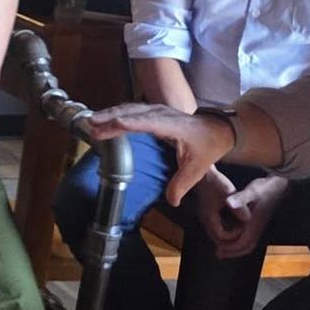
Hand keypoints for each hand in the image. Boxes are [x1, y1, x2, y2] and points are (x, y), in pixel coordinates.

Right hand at [87, 103, 236, 206]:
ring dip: (110, 114)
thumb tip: (173, 201)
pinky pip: (131, 110)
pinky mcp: (153, 111)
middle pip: (134, 113)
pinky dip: (116, 113)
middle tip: (92, 125)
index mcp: (174, 125)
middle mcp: (163, 114)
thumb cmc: (208, 146)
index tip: (113, 125)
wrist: (219, 128)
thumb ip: (183, 184)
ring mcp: (157, 110)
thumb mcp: (198, 168)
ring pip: (130, 108)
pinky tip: (102, 119)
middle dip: (111, 118)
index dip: (131, 124)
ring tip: (91, 122)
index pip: (149, 122)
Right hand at [189, 168, 240, 248]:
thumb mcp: (229, 192)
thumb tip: (249, 219)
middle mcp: (205, 220)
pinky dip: (225, 227)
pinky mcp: (207, 213)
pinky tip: (235, 219)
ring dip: (228, 233)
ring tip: (240, 224)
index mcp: (209, 217)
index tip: (242, 224)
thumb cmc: (215, 181)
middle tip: (243, 228)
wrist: (202, 172)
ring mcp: (205, 217)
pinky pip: (216, 226)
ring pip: (216, 234)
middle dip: (231, 237)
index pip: (222, 237)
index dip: (234, 235)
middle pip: (218, 239)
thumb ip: (239, 206)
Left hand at [211, 174, 289, 258]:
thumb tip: (228, 203)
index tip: (219, 250)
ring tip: (223, 248)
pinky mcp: (259, 221)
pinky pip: (250, 236)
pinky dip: (240, 240)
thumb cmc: (266, 187)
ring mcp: (260, 224)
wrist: (280, 184)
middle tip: (219, 254)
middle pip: (247, 246)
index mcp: (255, 223)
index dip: (231, 248)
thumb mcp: (252, 191)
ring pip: (249, 242)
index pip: (243, 242)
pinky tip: (232, 235)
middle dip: (232, 252)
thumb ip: (240, 199)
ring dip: (236, 247)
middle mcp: (258, 226)